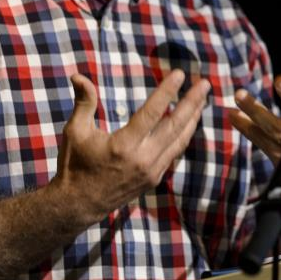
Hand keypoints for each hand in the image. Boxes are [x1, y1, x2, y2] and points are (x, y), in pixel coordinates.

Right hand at [51, 69, 209, 225]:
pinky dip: (183, 135)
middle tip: (205, 83)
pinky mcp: (154, 179)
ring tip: (202, 99)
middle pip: (175, 126)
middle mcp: (142, 159)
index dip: (168, 91)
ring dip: (193, 118)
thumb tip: (77, 75)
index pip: (152, 113)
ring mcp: (151, 171)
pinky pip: (174, 152)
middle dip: (193, 103)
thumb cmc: (75, 164)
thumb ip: (84, 102)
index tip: (180, 74)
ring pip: (180, 140)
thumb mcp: (75, 131)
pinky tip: (188, 122)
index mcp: (123, 146)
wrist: (79, 205)